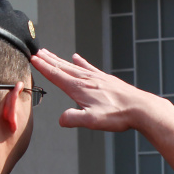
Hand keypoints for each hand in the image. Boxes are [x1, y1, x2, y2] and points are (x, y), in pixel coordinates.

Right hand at [31, 48, 163, 132]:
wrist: (140, 108)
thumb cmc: (118, 115)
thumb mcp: (93, 121)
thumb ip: (75, 118)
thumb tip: (61, 120)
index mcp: (79, 88)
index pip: (57, 75)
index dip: (43, 67)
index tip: (32, 58)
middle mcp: (86, 80)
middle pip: (62, 67)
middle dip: (48, 60)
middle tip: (36, 52)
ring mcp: (97, 78)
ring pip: (74, 66)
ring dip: (60, 60)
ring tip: (50, 53)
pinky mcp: (106, 80)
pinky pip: (89, 67)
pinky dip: (81, 62)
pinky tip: (76, 58)